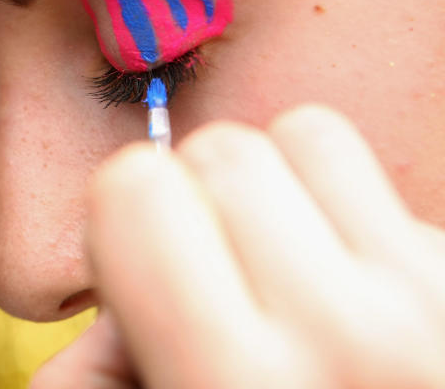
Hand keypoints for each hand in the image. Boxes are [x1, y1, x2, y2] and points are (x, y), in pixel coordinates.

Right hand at [33, 105, 444, 387]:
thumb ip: (91, 375)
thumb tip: (97, 299)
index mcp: (238, 385)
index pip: (135, 188)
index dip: (122, 216)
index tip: (144, 259)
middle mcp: (350, 339)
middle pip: (222, 152)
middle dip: (199, 200)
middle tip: (217, 276)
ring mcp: (434, 304)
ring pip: (306, 136)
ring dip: (280, 188)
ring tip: (285, 271)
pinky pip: (376, 178)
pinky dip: (347, 215)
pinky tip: (352, 291)